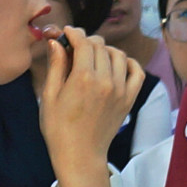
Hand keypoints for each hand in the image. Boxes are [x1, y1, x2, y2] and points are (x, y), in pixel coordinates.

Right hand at [33, 28, 145, 170]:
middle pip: (100, 47)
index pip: (84, 43)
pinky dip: (128, 62)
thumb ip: (55, 66)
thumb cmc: (58, 128)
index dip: (75, 33)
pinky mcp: (130, 98)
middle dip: (87, 41)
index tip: (68, 32)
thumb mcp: (49, 95)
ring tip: (93, 56)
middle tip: (76, 45)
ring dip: (106, 50)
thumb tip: (55, 42)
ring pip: (118, 55)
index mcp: (83, 78)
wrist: (80, 154)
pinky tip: (116, 64)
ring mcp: (121, 89)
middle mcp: (106, 80)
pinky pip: (137, 71)